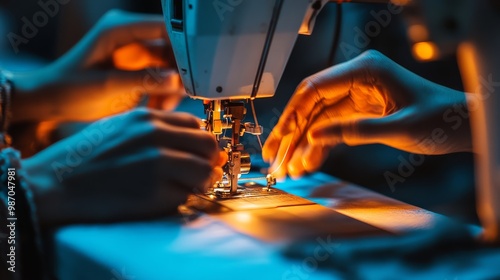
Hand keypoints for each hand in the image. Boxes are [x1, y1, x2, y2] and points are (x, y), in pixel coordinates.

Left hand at [10, 10, 183, 122]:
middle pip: (172, 49)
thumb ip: (143, 80)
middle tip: (183, 94)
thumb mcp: (106, 84)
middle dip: (180, 72)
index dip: (185, 44)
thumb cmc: (68, 88)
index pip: (165, 27)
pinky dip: (164, 94)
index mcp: (121, 29)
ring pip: (170, 67)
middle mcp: (132, 38)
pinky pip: (162, 80)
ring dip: (173, 87)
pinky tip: (157, 107)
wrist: (51, 101)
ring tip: (164, 106)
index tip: (199, 66)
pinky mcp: (138, 71)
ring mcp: (136, 55)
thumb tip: (176, 81)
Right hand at [22, 109, 222, 224]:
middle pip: (208, 144)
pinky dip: (182, 198)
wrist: (52, 182)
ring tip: (186, 187)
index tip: (198, 153)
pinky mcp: (153, 192)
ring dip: (201, 182)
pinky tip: (165, 198)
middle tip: (200, 172)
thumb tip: (189, 141)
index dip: (200, 141)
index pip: (195, 124)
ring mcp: (156, 163)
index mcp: (146, 117)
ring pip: (206, 171)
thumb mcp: (119, 127)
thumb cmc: (82, 157)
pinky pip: (187, 195)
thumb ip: (155, 130)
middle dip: (209, 160)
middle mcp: (155, 135)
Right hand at [263, 50, 471, 178]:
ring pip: (317, 119)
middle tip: (273, 156)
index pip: (315, 89)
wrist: (459, 125)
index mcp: (365, 70)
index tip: (280, 137)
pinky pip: (330, 128)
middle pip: (310, 105)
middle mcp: (355, 79)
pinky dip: (318, 146)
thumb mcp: (400, 127)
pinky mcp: (357, 112)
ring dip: (301, 144)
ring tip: (287, 168)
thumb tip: (315, 136)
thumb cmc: (439, 118)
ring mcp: (355, 96)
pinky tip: (306, 163)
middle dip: (290, 133)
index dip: (293, 114)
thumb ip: (355, 130)